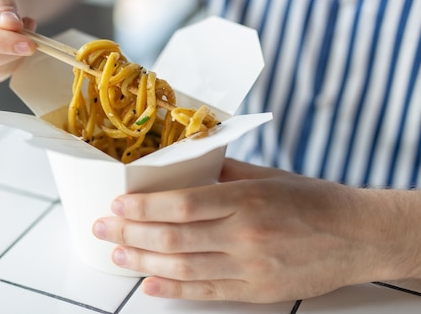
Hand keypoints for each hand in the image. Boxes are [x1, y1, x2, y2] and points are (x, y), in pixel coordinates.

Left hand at [92, 159, 396, 302]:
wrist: (357, 235)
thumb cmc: (312, 200)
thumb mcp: (266, 176)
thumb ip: (222, 172)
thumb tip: (184, 167)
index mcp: (245, 198)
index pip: (180, 205)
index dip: (142, 208)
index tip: (117, 206)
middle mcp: (243, 234)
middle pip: (172, 238)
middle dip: (129, 234)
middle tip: (103, 229)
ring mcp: (249, 267)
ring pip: (182, 268)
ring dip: (143, 263)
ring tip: (117, 255)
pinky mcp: (256, 291)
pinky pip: (207, 292)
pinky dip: (174, 290)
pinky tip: (150, 285)